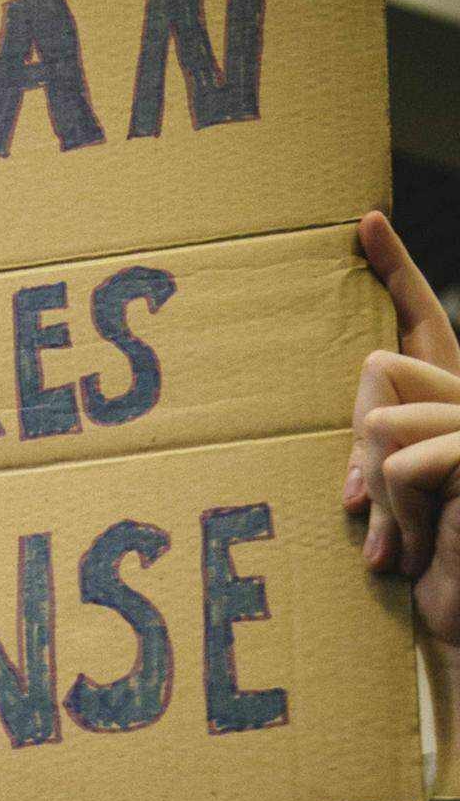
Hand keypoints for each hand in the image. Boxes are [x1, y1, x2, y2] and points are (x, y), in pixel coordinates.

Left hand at [345, 212, 459, 789]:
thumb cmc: (430, 576)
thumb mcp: (388, 513)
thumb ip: (373, 464)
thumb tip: (356, 475)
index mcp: (445, 408)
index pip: (418, 321)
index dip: (396, 270)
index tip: (366, 223)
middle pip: (377, 369)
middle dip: (356, 447)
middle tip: (367, 518)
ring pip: (384, 422)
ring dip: (378, 500)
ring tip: (398, 552)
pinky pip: (404, 458)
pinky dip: (394, 510)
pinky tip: (410, 552)